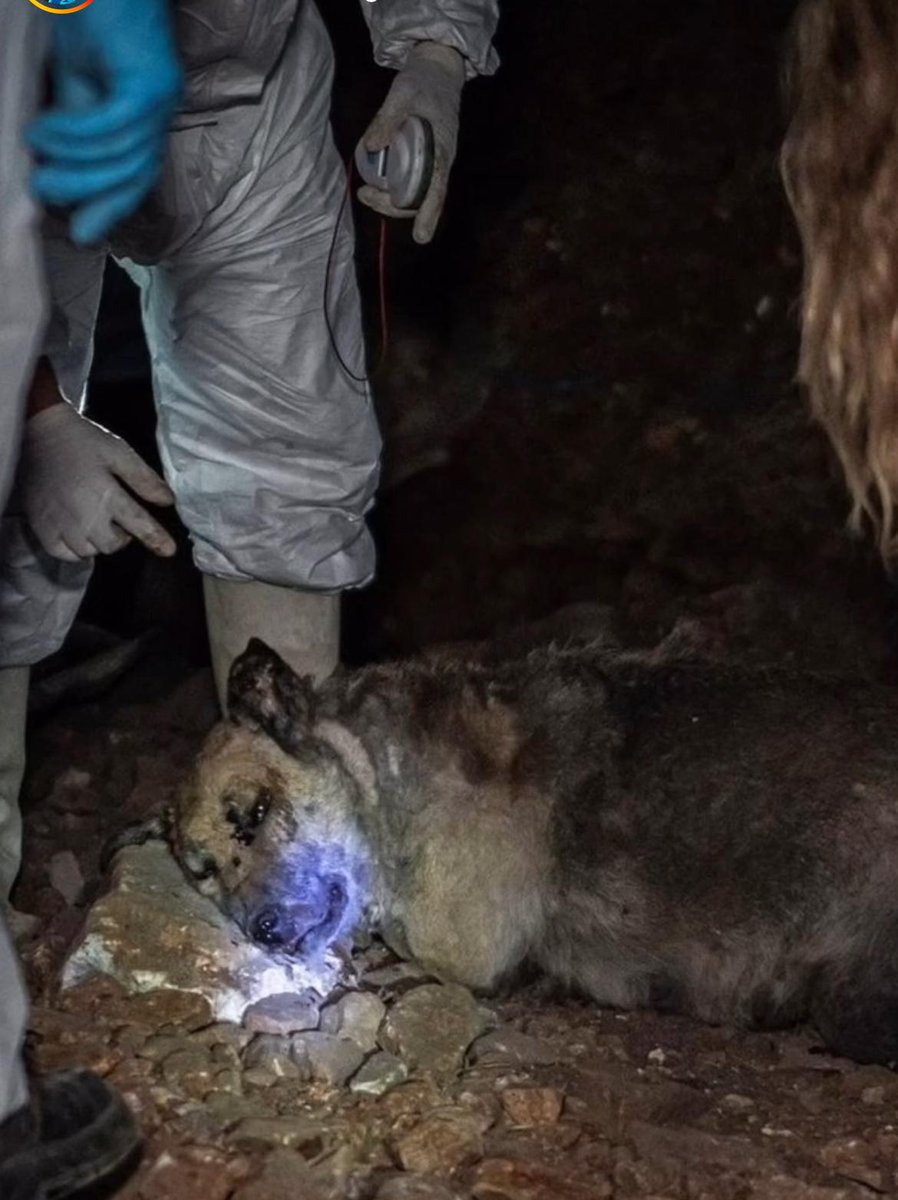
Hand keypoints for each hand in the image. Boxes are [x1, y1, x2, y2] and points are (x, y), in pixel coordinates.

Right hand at [19, 403, 176, 561]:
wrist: (38, 432)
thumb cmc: (83, 441)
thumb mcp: (119, 453)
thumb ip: (144, 479)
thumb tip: (168, 501)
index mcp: (106, 494)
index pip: (138, 525)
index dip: (156, 539)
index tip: (169, 551)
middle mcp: (83, 514)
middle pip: (112, 545)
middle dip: (121, 537)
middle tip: (118, 520)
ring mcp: (59, 523)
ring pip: (87, 551)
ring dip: (97, 542)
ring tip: (96, 522)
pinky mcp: (41, 526)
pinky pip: (62, 553)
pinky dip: (73, 549)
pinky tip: (77, 532)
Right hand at [27, 0, 182, 244]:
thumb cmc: (88, 17)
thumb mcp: (76, 82)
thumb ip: (77, 125)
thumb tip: (59, 170)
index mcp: (150, 117)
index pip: (138, 175)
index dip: (111, 208)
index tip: (82, 234)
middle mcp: (163, 111)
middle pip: (134, 173)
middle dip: (89, 193)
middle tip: (43, 190)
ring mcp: (161, 98)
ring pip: (122, 154)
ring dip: (74, 160)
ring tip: (34, 151)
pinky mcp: (150, 81)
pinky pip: (113, 125)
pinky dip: (75, 133)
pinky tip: (44, 128)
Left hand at [358, 43, 464, 244]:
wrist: (439, 71)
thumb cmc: (423, 82)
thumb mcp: (402, 94)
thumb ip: (386, 119)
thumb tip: (371, 146)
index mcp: (441, 150)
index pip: (437, 190)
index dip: (429, 215)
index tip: (420, 238)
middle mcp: (439, 162)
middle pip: (420, 200)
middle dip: (392, 206)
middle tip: (364, 195)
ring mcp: (433, 163)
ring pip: (413, 195)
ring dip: (389, 200)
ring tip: (365, 192)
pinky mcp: (424, 160)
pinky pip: (411, 183)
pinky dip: (392, 189)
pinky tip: (375, 183)